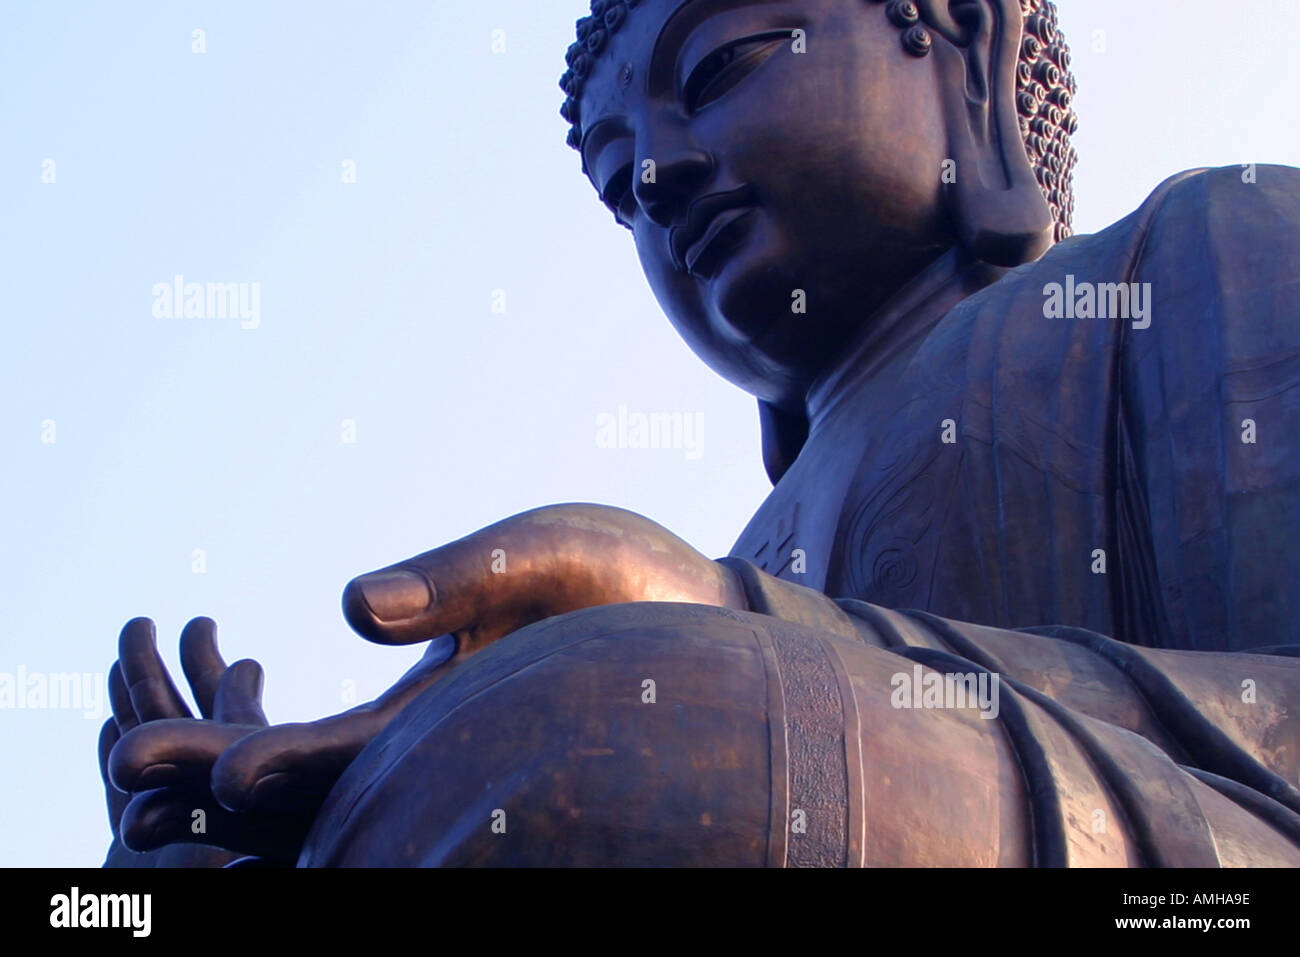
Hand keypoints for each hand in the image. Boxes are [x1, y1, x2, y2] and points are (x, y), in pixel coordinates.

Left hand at [106, 504, 743, 862]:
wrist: (675, 605)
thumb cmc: (626, 576)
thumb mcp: (546, 554)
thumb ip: (455, 581)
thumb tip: (346, 608)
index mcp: (465, 714)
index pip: (349, 754)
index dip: (265, 760)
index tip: (185, 764)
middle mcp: (438, 735)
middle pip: (314, 773)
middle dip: (215, 772)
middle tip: (117, 764)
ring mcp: (432, 726)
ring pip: (322, 763)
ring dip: (234, 760)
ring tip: (140, 739)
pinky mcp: (435, 704)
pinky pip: (349, 736)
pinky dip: (285, 735)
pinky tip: (234, 710)